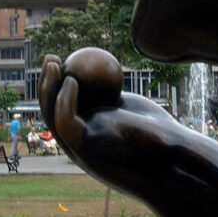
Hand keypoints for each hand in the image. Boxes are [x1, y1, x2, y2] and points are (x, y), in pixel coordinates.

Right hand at [40, 52, 184, 193]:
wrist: (171, 158)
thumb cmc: (159, 132)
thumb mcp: (130, 108)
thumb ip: (111, 96)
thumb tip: (101, 68)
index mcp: (85, 135)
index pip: (60, 108)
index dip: (55, 84)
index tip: (60, 59)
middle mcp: (77, 145)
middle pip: (51, 111)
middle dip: (45, 83)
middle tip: (52, 58)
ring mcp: (79, 150)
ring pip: (53, 117)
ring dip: (48, 89)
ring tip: (54, 63)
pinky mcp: (85, 151)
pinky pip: (68, 122)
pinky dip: (65, 100)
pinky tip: (71, 80)